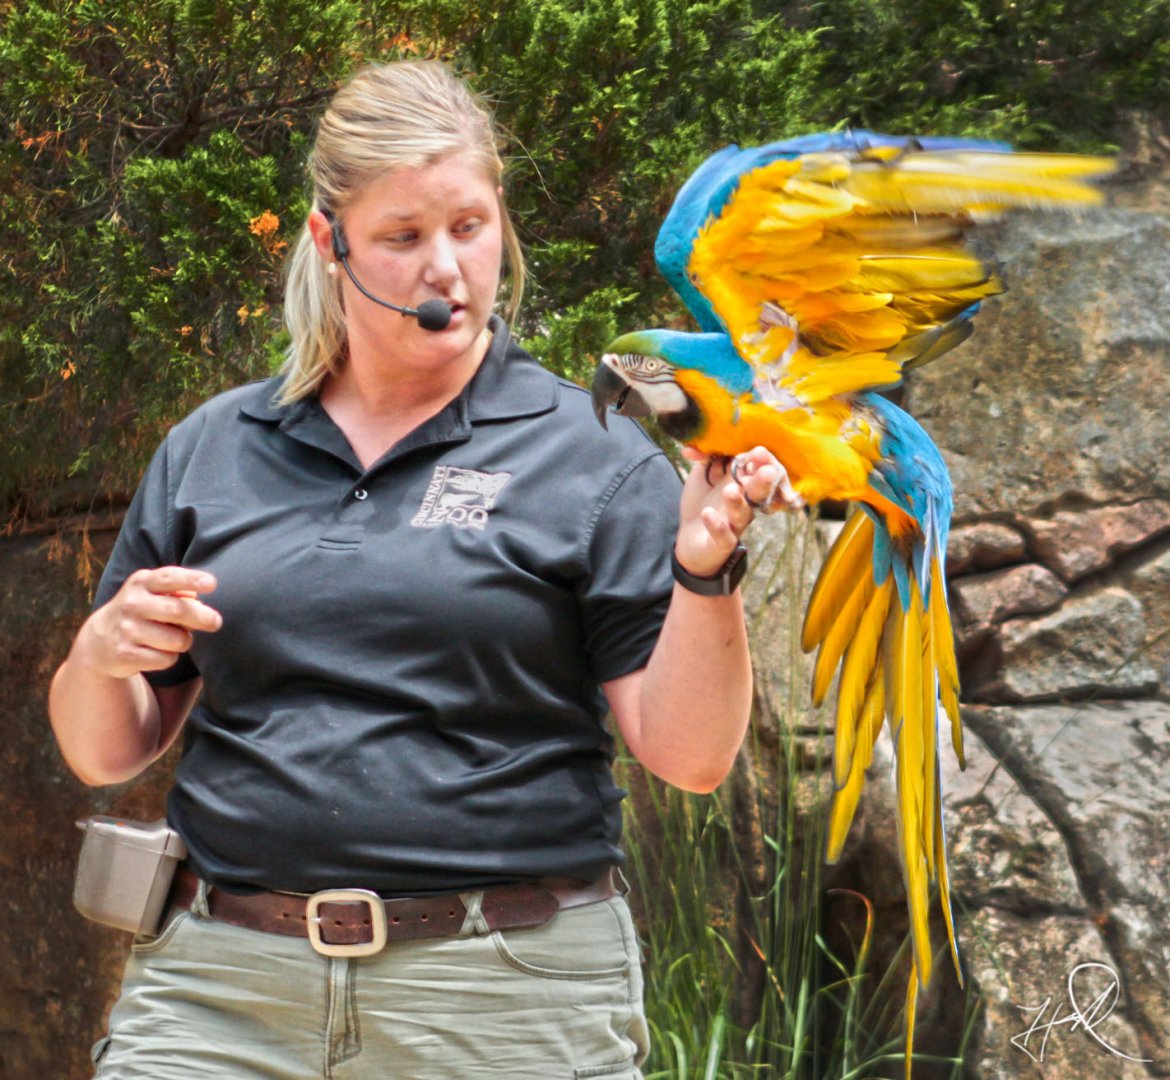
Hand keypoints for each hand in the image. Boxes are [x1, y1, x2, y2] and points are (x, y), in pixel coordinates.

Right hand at [77, 567, 221, 679]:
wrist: (100, 640)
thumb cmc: (142, 611)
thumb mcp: (154, 593)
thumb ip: (178, 591)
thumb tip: (198, 600)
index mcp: (142, 582)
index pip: (169, 577)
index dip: (191, 579)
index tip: (212, 584)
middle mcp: (132, 603)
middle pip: (178, 610)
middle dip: (204, 618)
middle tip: (216, 622)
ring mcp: (126, 629)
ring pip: (177, 640)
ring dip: (184, 641)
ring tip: (174, 638)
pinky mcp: (125, 655)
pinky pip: (166, 659)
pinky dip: (170, 657)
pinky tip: (157, 652)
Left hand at [674, 446, 802, 577]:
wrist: (690, 540)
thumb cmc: (702, 503)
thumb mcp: (702, 475)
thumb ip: (706, 457)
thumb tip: (696, 443)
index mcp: (742, 483)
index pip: (757, 470)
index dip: (761, 462)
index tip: (759, 451)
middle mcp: (744, 503)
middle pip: (758, 492)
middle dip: (763, 480)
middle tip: (767, 470)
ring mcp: (734, 523)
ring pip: (742, 513)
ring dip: (737, 502)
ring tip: (730, 490)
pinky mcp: (723, 542)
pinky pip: (723, 535)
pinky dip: (715, 525)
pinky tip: (707, 513)